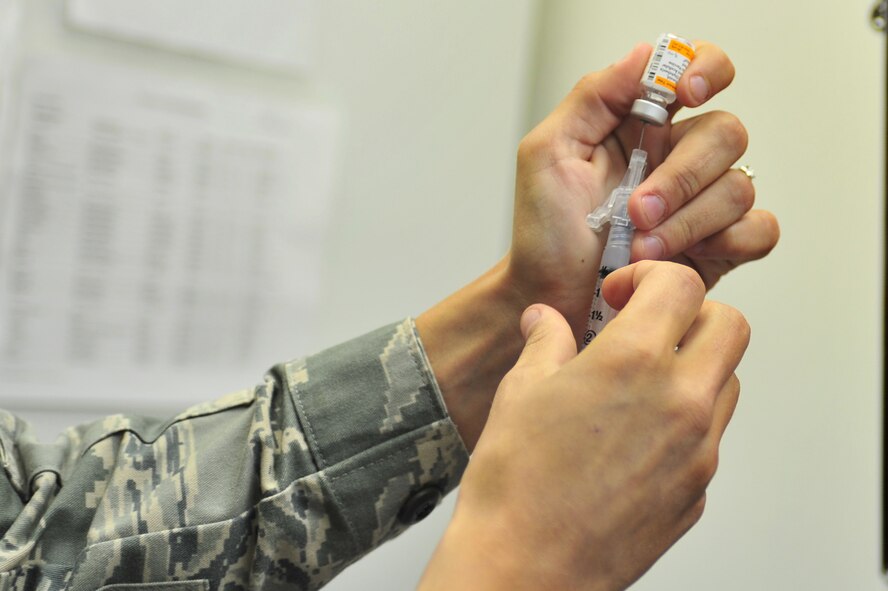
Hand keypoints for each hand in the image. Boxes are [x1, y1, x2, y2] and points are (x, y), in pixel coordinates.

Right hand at [419, 261, 748, 589]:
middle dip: (691, 314)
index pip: (681, 286)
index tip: (623, 293)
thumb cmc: (515, 484)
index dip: (651, 276)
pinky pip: (710, 438)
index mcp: (633, 363)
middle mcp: (680, 402)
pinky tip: (636, 436)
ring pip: (728, 382)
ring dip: (695, 367)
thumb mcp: (520, 392)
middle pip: (729, 327)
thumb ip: (545, 342)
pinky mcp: (696, 492)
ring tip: (642, 382)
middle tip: (649, 326)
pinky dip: (686, 421)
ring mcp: (697, 452)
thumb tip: (545, 320)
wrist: (524, 566)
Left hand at [508, 41, 778, 341]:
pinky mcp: (720, 246)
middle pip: (726, 132)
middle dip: (680, 176)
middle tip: (635, 212)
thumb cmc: (545, 234)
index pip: (697, 72)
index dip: (706, 69)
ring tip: (640, 250)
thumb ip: (593, 97)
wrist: (552, 299)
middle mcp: (678, 158)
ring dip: (687, 222)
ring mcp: (702, 202)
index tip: (686, 95)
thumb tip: (645, 55)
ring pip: (738, 186)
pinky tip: (682, 259)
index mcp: (641, 125)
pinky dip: (727, 242)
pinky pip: (759, 229)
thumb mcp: (548, 154)